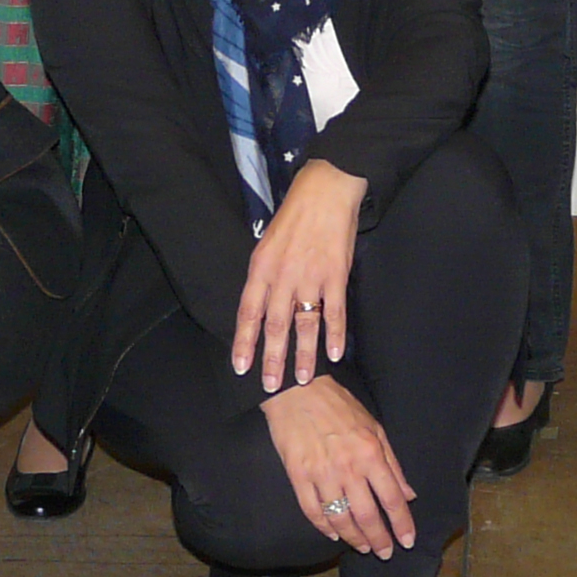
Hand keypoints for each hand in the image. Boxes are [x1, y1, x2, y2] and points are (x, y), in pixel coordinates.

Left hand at [231, 160, 364, 393]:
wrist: (326, 190)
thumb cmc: (294, 214)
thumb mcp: (267, 242)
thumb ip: (264, 275)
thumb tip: (260, 305)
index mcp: (261, 268)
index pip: (248, 313)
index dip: (244, 342)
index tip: (241, 367)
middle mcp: (283, 277)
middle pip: (275, 326)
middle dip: (272, 359)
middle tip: (270, 385)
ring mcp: (310, 278)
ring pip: (304, 325)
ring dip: (303, 355)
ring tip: (301, 378)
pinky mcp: (336, 275)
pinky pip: (335, 312)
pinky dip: (335, 335)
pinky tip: (335, 354)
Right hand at [260, 376, 415, 557]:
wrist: (297, 390)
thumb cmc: (338, 405)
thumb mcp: (374, 427)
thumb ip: (392, 463)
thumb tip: (409, 493)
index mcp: (370, 453)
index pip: (392, 498)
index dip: (402, 523)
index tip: (407, 540)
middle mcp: (348, 467)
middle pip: (367, 515)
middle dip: (379, 539)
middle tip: (385, 553)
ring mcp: (321, 474)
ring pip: (340, 518)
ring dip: (354, 538)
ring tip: (362, 547)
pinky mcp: (298, 476)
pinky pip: (313, 510)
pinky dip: (324, 527)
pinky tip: (333, 534)